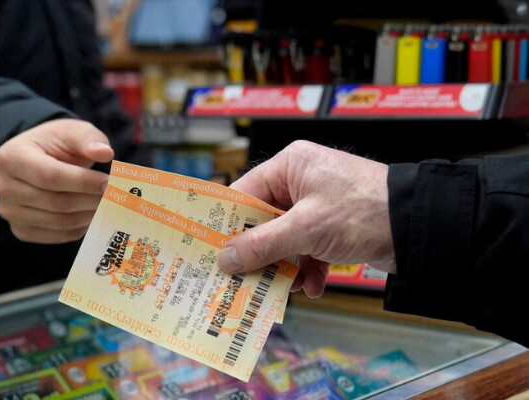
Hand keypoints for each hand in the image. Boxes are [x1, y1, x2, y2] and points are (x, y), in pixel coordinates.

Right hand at [0, 119, 113, 243]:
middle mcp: (2, 186)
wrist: (37, 159)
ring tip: (106, 204)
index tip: (109, 183)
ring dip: (88, 215)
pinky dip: (79, 228)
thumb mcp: (71, 131)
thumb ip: (88, 139)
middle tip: (114, 196)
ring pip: (58, 221)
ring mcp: (8, 211)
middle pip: (55, 201)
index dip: (83, 182)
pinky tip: (91, 215)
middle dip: (90, 200)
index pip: (50, 176)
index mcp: (10, 156)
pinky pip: (55, 235)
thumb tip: (105, 152)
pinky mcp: (20, 229)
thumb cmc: (56, 144)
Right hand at [217, 141, 394, 297]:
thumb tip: (226, 258)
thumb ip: (262, 245)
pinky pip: (308, 250)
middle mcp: (301, 182)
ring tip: (284, 287)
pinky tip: (313, 286)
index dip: (228, 223)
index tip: (211, 250)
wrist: (421, 228)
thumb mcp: (306, 229)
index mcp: (291, 166)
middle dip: (258, 253)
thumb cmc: (364, 211)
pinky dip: (308, 269)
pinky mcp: (334, 227)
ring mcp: (318, 206)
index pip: (245, 193)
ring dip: (285, 266)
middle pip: (263, 221)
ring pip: (285, 240)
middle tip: (241, 278)